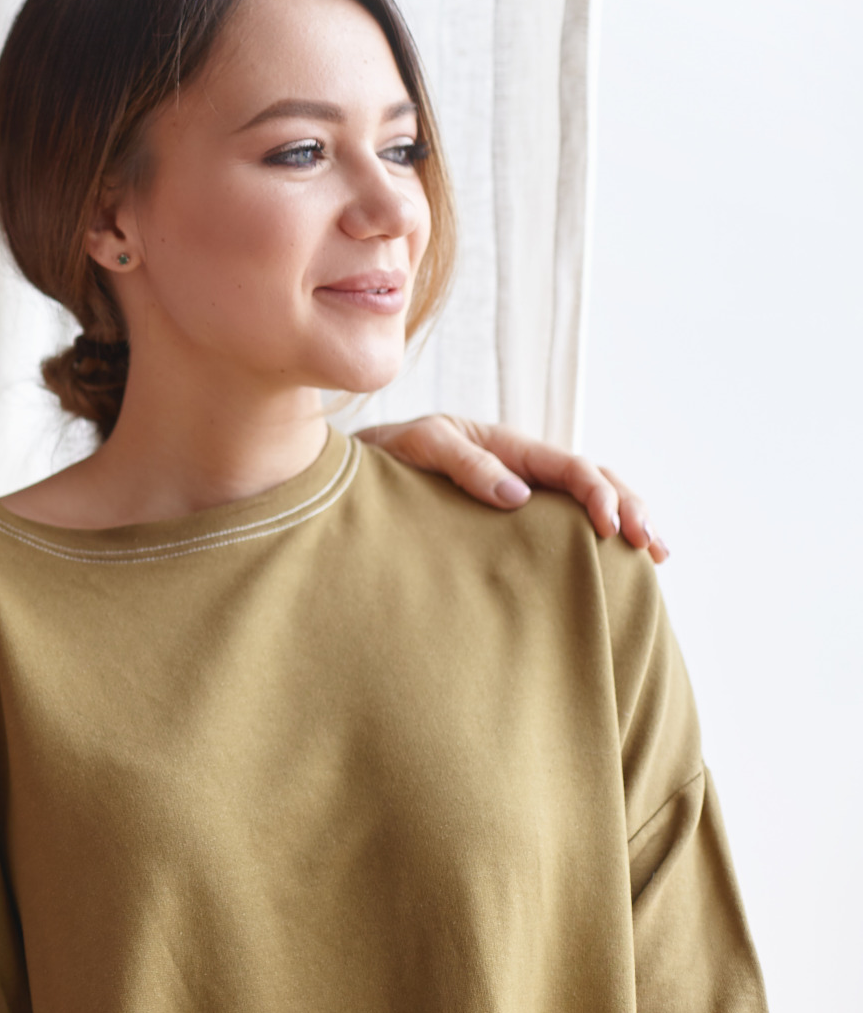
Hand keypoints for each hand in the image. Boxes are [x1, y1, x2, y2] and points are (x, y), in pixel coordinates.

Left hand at [355, 415, 667, 562]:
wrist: (358, 471)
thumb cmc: (388, 454)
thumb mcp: (422, 447)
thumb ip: (465, 465)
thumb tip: (518, 496)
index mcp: (509, 447)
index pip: (572, 468)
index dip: (599, 495)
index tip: (610, 529)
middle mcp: (523, 468)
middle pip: (595, 482)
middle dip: (631, 510)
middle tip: (654, 547)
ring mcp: (521, 492)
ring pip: (587, 502)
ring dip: (626, 522)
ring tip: (654, 554)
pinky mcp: (509, 520)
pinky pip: (560, 525)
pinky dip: (594, 540)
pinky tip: (613, 565)